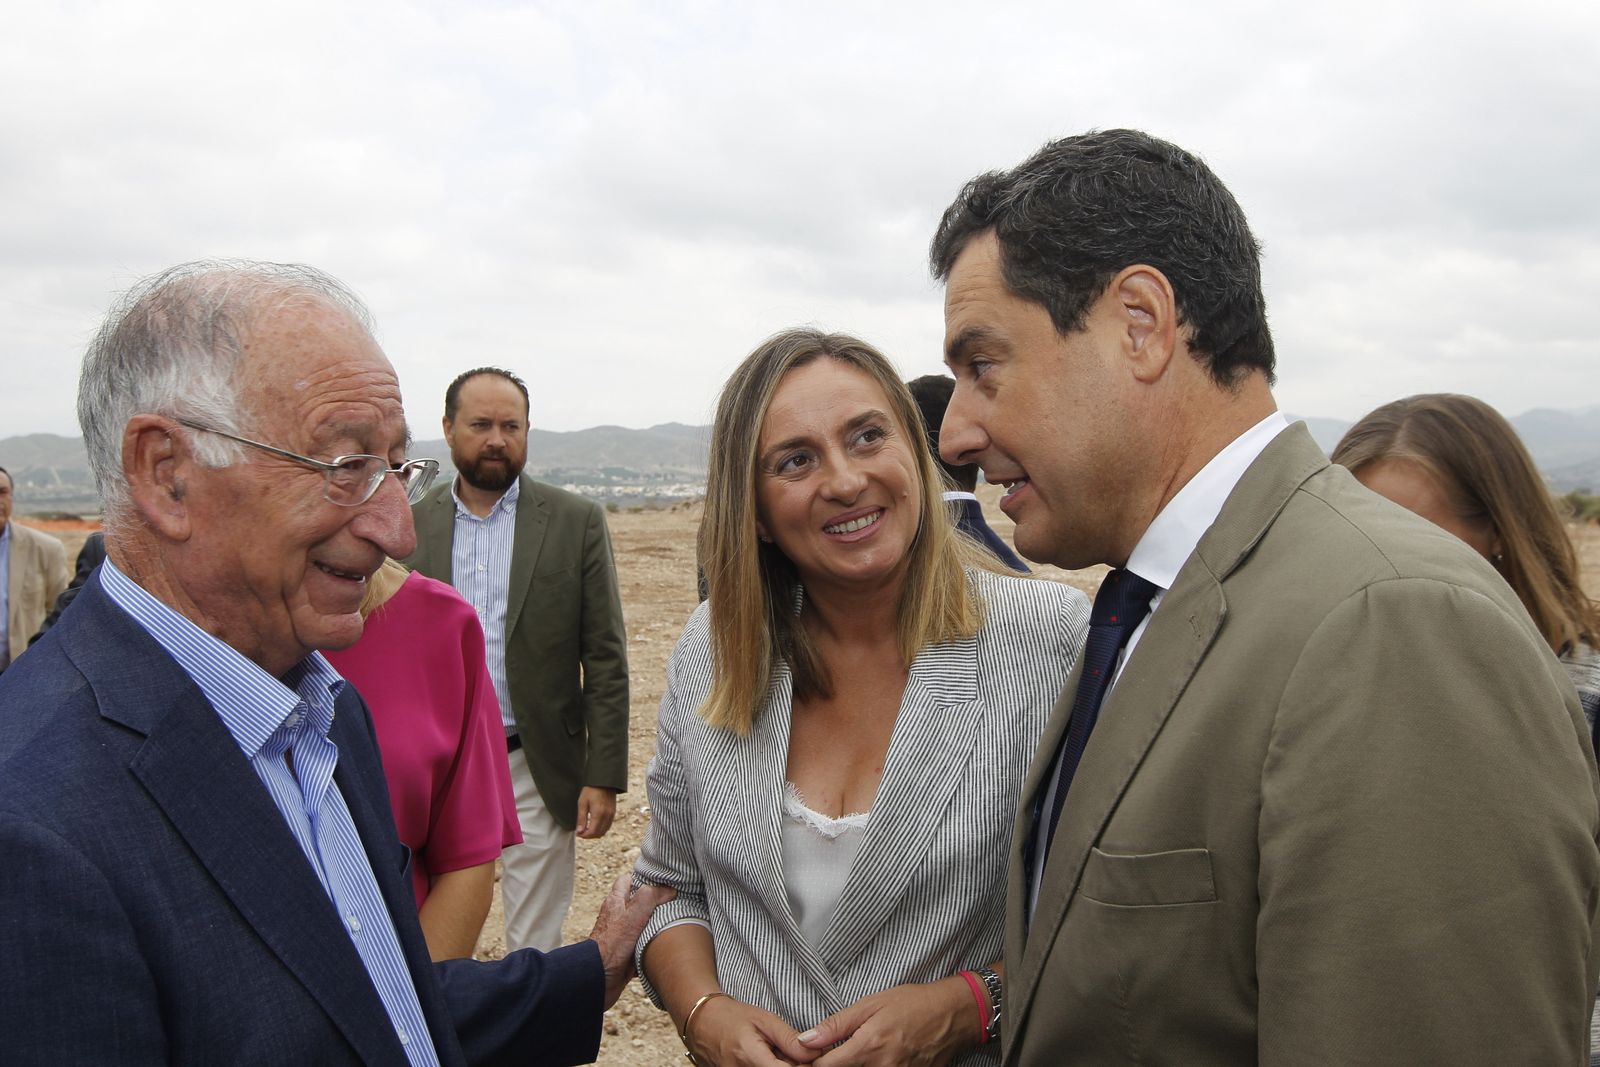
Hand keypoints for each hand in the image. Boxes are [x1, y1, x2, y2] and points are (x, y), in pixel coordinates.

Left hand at [576, 786, 616, 838]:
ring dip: (595, 833)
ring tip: (587, 828)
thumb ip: (581, 818)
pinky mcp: (613, 812)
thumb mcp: (582, 803)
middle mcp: (607, 816)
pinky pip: (608, 826)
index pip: (592, 832)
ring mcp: (611, 815)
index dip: (584, 835)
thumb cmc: (591, 790)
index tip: (578, 833)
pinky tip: (594, 824)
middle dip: (589, 835)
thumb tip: (579, 831)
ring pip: (604, 831)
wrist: (604, 780)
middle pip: (599, 834)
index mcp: (598, 814)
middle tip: (581, 832)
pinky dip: (601, 828)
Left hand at [587, 872, 674, 1007]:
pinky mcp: (626, 957)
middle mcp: (618, 918)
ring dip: (657, 929)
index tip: (662, 881)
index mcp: (616, 903)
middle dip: (655, 905)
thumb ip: (650, 896)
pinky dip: (653, 951)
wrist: (597, 980)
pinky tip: (666, 951)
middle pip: (638, 905)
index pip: (627, 881)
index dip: (643, 878)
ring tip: (675, 926)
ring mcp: (622, 938)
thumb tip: (669, 890)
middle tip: (674, 904)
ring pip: (643, 927)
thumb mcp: (633, 914)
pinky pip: (644, 950)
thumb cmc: (610, 947)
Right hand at [682, 994, 821, 1066]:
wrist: (701, 1023)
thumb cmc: (732, 1017)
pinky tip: (769, 1060)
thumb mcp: (764, 1020)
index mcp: (750, 1057)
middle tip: (794, 1054)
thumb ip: (789, 1039)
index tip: (811, 1055)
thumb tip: (815, 1053)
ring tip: (777, 1055)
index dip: (804, 1066)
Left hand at [797, 978, 978, 1066]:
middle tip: (836, 1051)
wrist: (952, 1015)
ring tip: (859, 1051)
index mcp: (868, 1047)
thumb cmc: (912, 1003)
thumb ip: (836, 1025)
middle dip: (835, 1064)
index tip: (812, 1053)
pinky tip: (875, 1057)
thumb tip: (806, 1040)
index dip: (814, 1061)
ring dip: (854, 1066)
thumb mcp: (870, 1004)